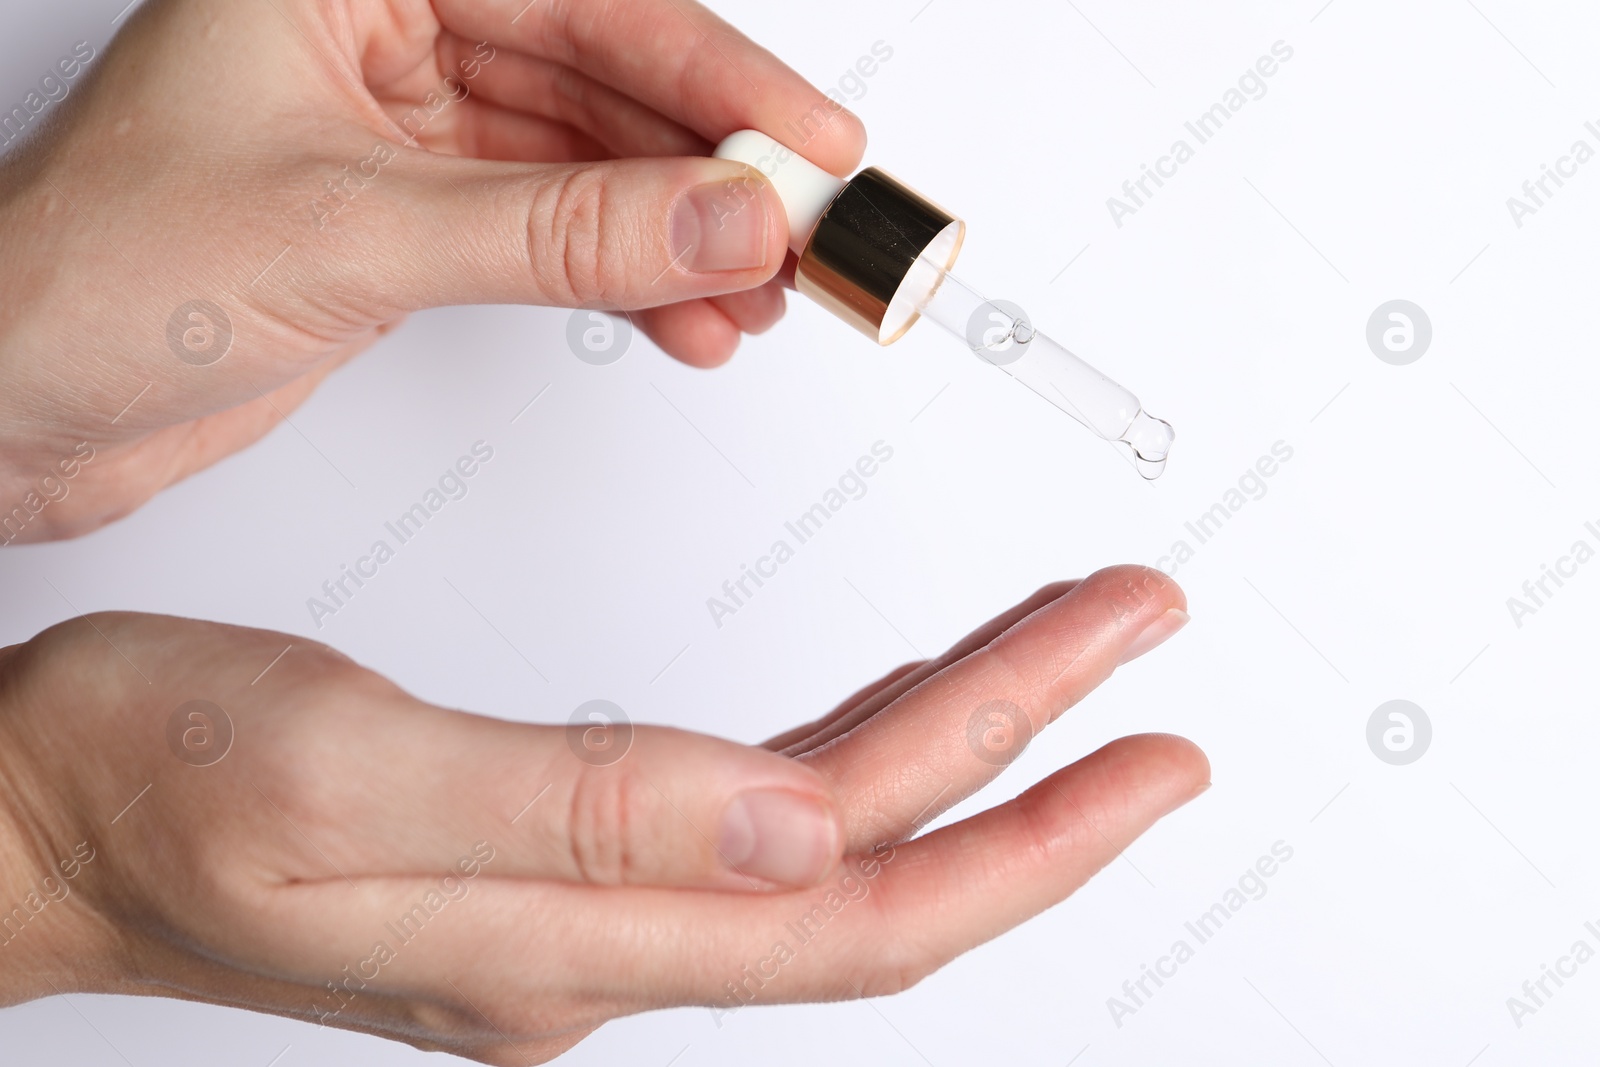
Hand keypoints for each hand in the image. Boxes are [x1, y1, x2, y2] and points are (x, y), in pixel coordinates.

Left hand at [0, 0, 863, 541]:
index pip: (584, 3)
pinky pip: (556, 232)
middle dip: (713, 170)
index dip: (716, 78)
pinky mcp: (412, 219)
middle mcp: (383, 29)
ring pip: (591, 164)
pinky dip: (624, 280)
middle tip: (809, 235)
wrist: (9, 407)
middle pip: (604, 78)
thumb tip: (720, 219)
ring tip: (756, 299)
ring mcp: (404, 128)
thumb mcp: (357, 233)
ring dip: (679, 237)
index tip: (812, 148)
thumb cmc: (89, 275)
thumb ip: (558, 230)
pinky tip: (680, 318)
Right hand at [0, 566, 1201, 1063]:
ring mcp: (578, 915)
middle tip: (1141, 668)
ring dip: (958, 752)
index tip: (1145, 742)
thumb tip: (796, 833)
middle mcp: (595, 947)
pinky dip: (855, 754)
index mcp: (565, 936)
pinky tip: (895, 708)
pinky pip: (755, 819)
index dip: (1026, 829)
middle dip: (1033, 770)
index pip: (862, 899)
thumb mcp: (344, 773)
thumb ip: (580, 811)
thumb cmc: (150, 781)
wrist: (44, 818)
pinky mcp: (552, 864)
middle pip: (878, 871)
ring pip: (830, 843)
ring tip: (1054, 663)